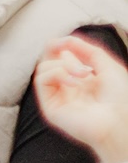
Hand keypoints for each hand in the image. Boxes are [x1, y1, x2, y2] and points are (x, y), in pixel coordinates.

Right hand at [36, 36, 127, 162]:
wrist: (121, 122)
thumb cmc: (121, 99)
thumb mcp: (108, 67)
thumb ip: (88, 50)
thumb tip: (66, 40)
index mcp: (82, 80)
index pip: (61, 58)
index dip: (60, 46)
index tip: (66, 40)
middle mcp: (67, 88)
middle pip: (49, 60)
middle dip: (60, 52)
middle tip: (75, 55)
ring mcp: (58, 97)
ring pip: (43, 68)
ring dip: (63, 65)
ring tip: (83, 74)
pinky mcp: (50, 107)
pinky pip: (42, 80)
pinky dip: (57, 74)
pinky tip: (75, 82)